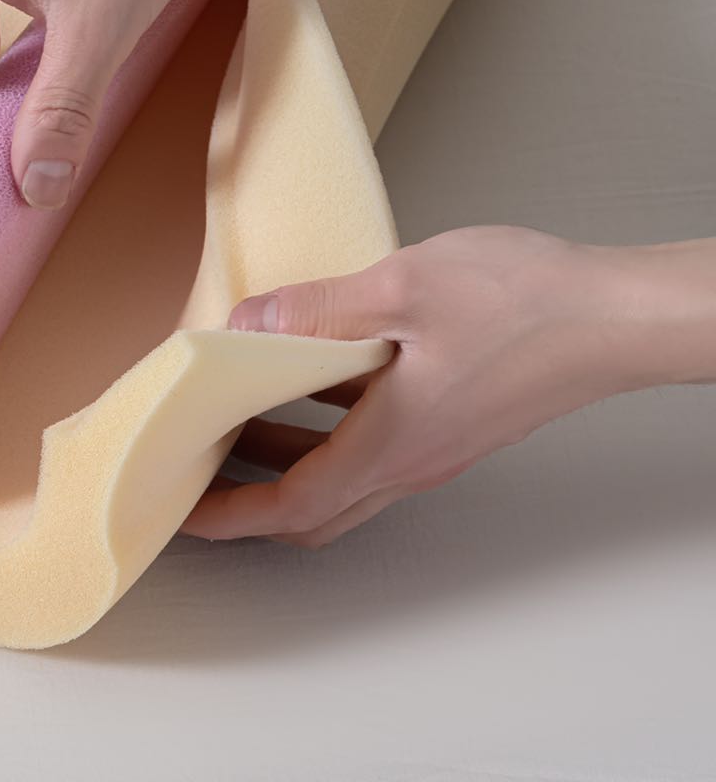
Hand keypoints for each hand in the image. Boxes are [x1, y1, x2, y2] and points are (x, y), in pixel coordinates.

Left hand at [182, 225, 715, 546]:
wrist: (618, 313)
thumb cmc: (527, 304)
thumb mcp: (402, 287)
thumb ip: (318, 308)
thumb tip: (248, 323)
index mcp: (391, 443)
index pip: (292, 506)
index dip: (232, 517)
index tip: (185, 515)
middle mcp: (413, 458)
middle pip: (316, 505)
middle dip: (252, 496)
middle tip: (202, 470)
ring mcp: (438, 441)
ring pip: (345, 472)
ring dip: (288, 453)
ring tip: (239, 413)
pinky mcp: (455, 417)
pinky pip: (375, 438)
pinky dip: (330, 421)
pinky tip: (315, 368)